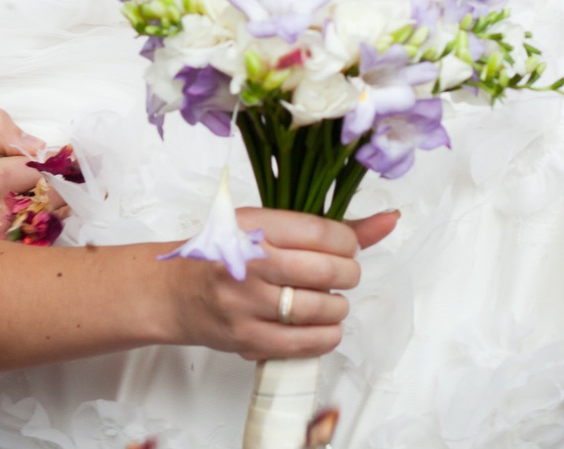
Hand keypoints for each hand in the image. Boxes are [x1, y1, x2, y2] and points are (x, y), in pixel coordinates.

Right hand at [160, 207, 399, 360]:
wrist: (173, 292)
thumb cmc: (224, 253)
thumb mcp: (266, 225)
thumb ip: (328, 227)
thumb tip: (390, 220)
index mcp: (253, 225)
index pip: (321, 232)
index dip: (347, 242)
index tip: (345, 246)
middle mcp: (248, 263)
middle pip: (327, 271)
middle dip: (348, 274)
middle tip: (342, 273)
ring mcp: (245, 304)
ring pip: (321, 309)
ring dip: (338, 307)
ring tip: (329, 300)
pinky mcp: (245, 339)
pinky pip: (304, 344)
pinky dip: (325, 337)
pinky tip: (323, 327)